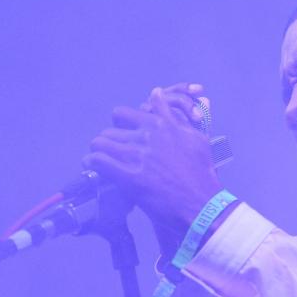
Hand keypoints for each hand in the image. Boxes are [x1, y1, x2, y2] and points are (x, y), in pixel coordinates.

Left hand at [83, 83, 222, 250]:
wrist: (203, 203)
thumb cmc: (202, 172)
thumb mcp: (195, 138)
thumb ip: (174, 116)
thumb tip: (157, 94)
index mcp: (161, 125)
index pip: (124, 114)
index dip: (120, 127)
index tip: (122, 137)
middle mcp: (147, 136)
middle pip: (110, 130)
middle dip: (110, 142)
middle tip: (113, 154)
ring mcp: (138, 155)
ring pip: (100, 143)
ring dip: (99, 152)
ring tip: (101, 162)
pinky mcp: (130, 176)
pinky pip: (98, 161)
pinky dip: (93, 164)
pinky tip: (96, 170)